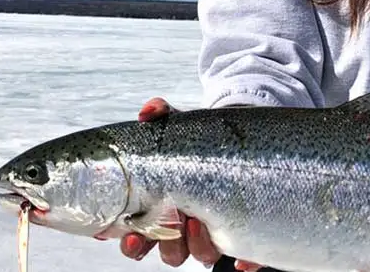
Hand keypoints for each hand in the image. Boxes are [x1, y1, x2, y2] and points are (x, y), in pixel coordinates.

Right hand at [117, 97, 264, 270]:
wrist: (241, 138)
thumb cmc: (203, 139)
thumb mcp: (180, 124)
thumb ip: (161, 114)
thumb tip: (148, 112)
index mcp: (162, 207)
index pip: (136, 235)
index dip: (128, 239)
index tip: (123, 233)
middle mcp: (185, 225)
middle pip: (166, 250)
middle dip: (160, 243)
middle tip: (161, 225)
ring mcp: (214, 231)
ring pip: (200, 254)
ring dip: (196, 245)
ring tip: (199, 219)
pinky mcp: (244, 232)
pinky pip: (245, 257)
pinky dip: (245, 262)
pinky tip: (243, 261)